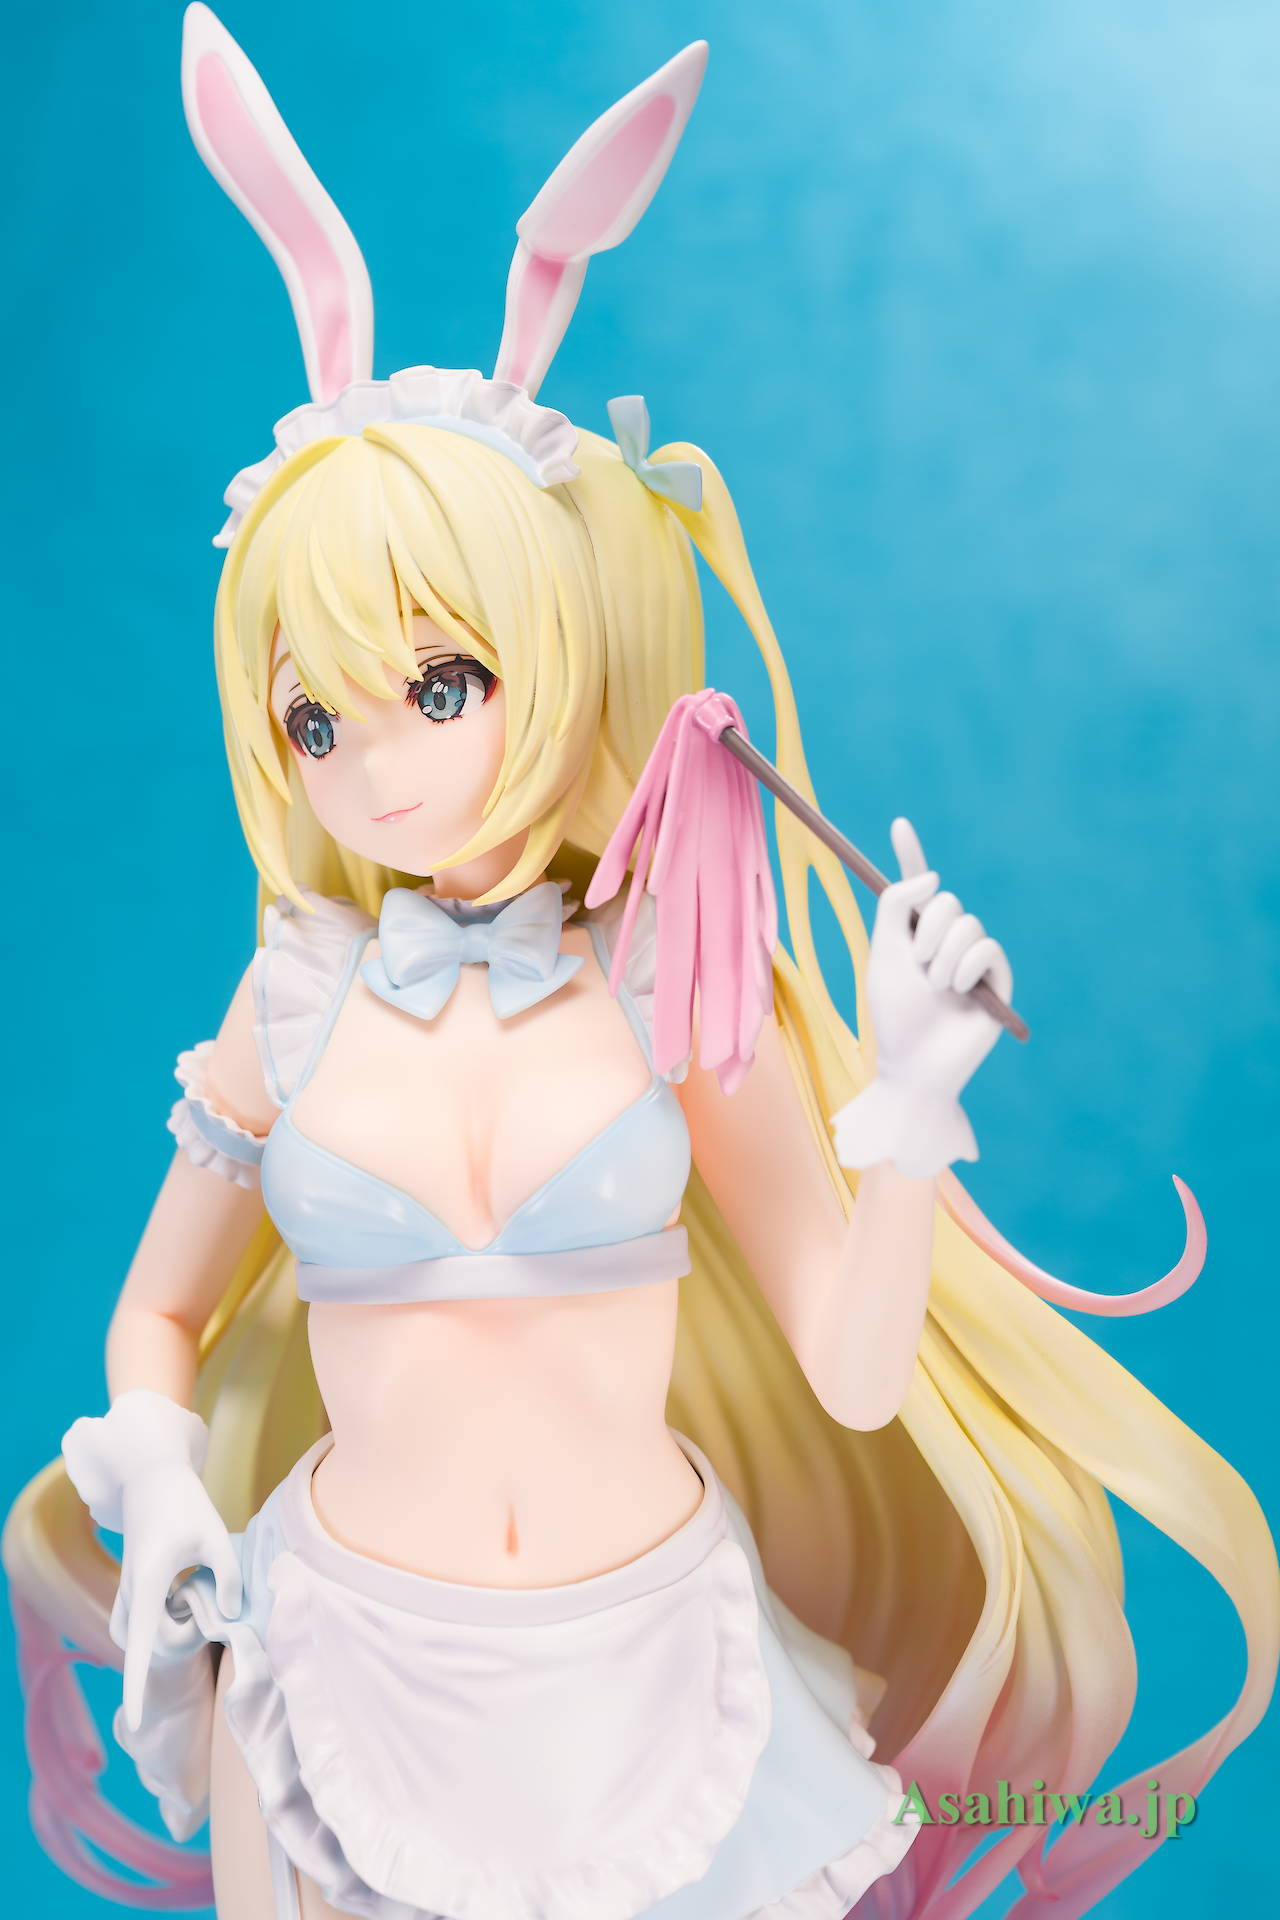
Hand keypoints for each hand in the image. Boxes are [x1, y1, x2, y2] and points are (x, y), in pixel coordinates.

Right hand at [62, 1389, 241, 1731]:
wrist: (150, 1477)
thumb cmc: (186, 1505)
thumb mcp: (217, 1537)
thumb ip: (228, 1579)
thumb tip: (230, 1617)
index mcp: (148, 1582)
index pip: (141, 1644)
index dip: (137, 1685)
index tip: (134, 1721)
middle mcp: (129, 1592)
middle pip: (145, 1645)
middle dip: (176, 1640)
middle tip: (205, 1605)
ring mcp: (125, 1591)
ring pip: (135, 1636)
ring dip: (164, 1632)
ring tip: (192, 1598)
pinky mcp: (127, 1587)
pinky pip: (134, 1623)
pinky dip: (155, 1622)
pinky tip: (180, 1596)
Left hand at [830, 817, 1012, 1177]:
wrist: (915, 1062)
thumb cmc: (895, 1014)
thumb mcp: (883, 954)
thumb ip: (895, 906)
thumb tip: (932, 878)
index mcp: (913, 933)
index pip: (914, 887)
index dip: (909, 854)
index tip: (898, 823)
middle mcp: (944, 940)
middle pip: (947, 901)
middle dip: (927, 933)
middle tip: (919, 967)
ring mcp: (972, 958)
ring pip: (967, 924)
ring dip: (944, 958)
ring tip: (937, 990)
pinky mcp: (997, 977)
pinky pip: (987, 947)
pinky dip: (966, 968)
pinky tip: (959, 992)